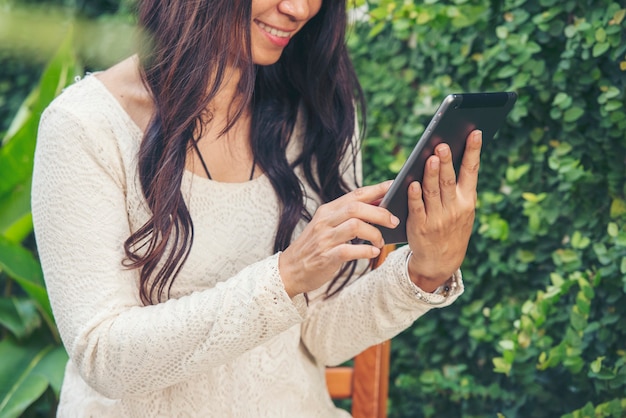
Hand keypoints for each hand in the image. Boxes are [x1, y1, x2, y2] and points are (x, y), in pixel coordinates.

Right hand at [279, 181, 398, 297]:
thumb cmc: (314, 247)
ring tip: (381, 241)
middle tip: (394, 220)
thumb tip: (377, 206)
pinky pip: (349, 250)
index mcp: (327, 211)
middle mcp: (325, 221)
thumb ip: (347, 216)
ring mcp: (324, 239)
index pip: (355, 194)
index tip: (394, 186)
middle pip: (356, 208)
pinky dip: (365, 251)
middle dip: (380, 213)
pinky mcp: (326, 257)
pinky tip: (373, 253)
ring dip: (374, 233)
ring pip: (355, 226)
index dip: (376, 189)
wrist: (290, 270)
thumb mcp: (327, 226)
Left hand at [406, 130, 481, 291]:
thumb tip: (447, 156)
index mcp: (467, 200)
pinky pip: (417, 208)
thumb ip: (457, 187)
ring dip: (431, 174)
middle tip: (442, 145)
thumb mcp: (463, 210)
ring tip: (429, 157)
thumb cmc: (451, 228)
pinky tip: (411, 183)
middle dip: (446, 162)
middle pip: (449, 180)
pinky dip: (414, 196)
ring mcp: (438, 218)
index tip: (475, 132)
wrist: (441, 261)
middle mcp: (454, 208)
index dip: (473, 151)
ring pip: (433, 191)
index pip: (471, 171)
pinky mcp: (420, 227)